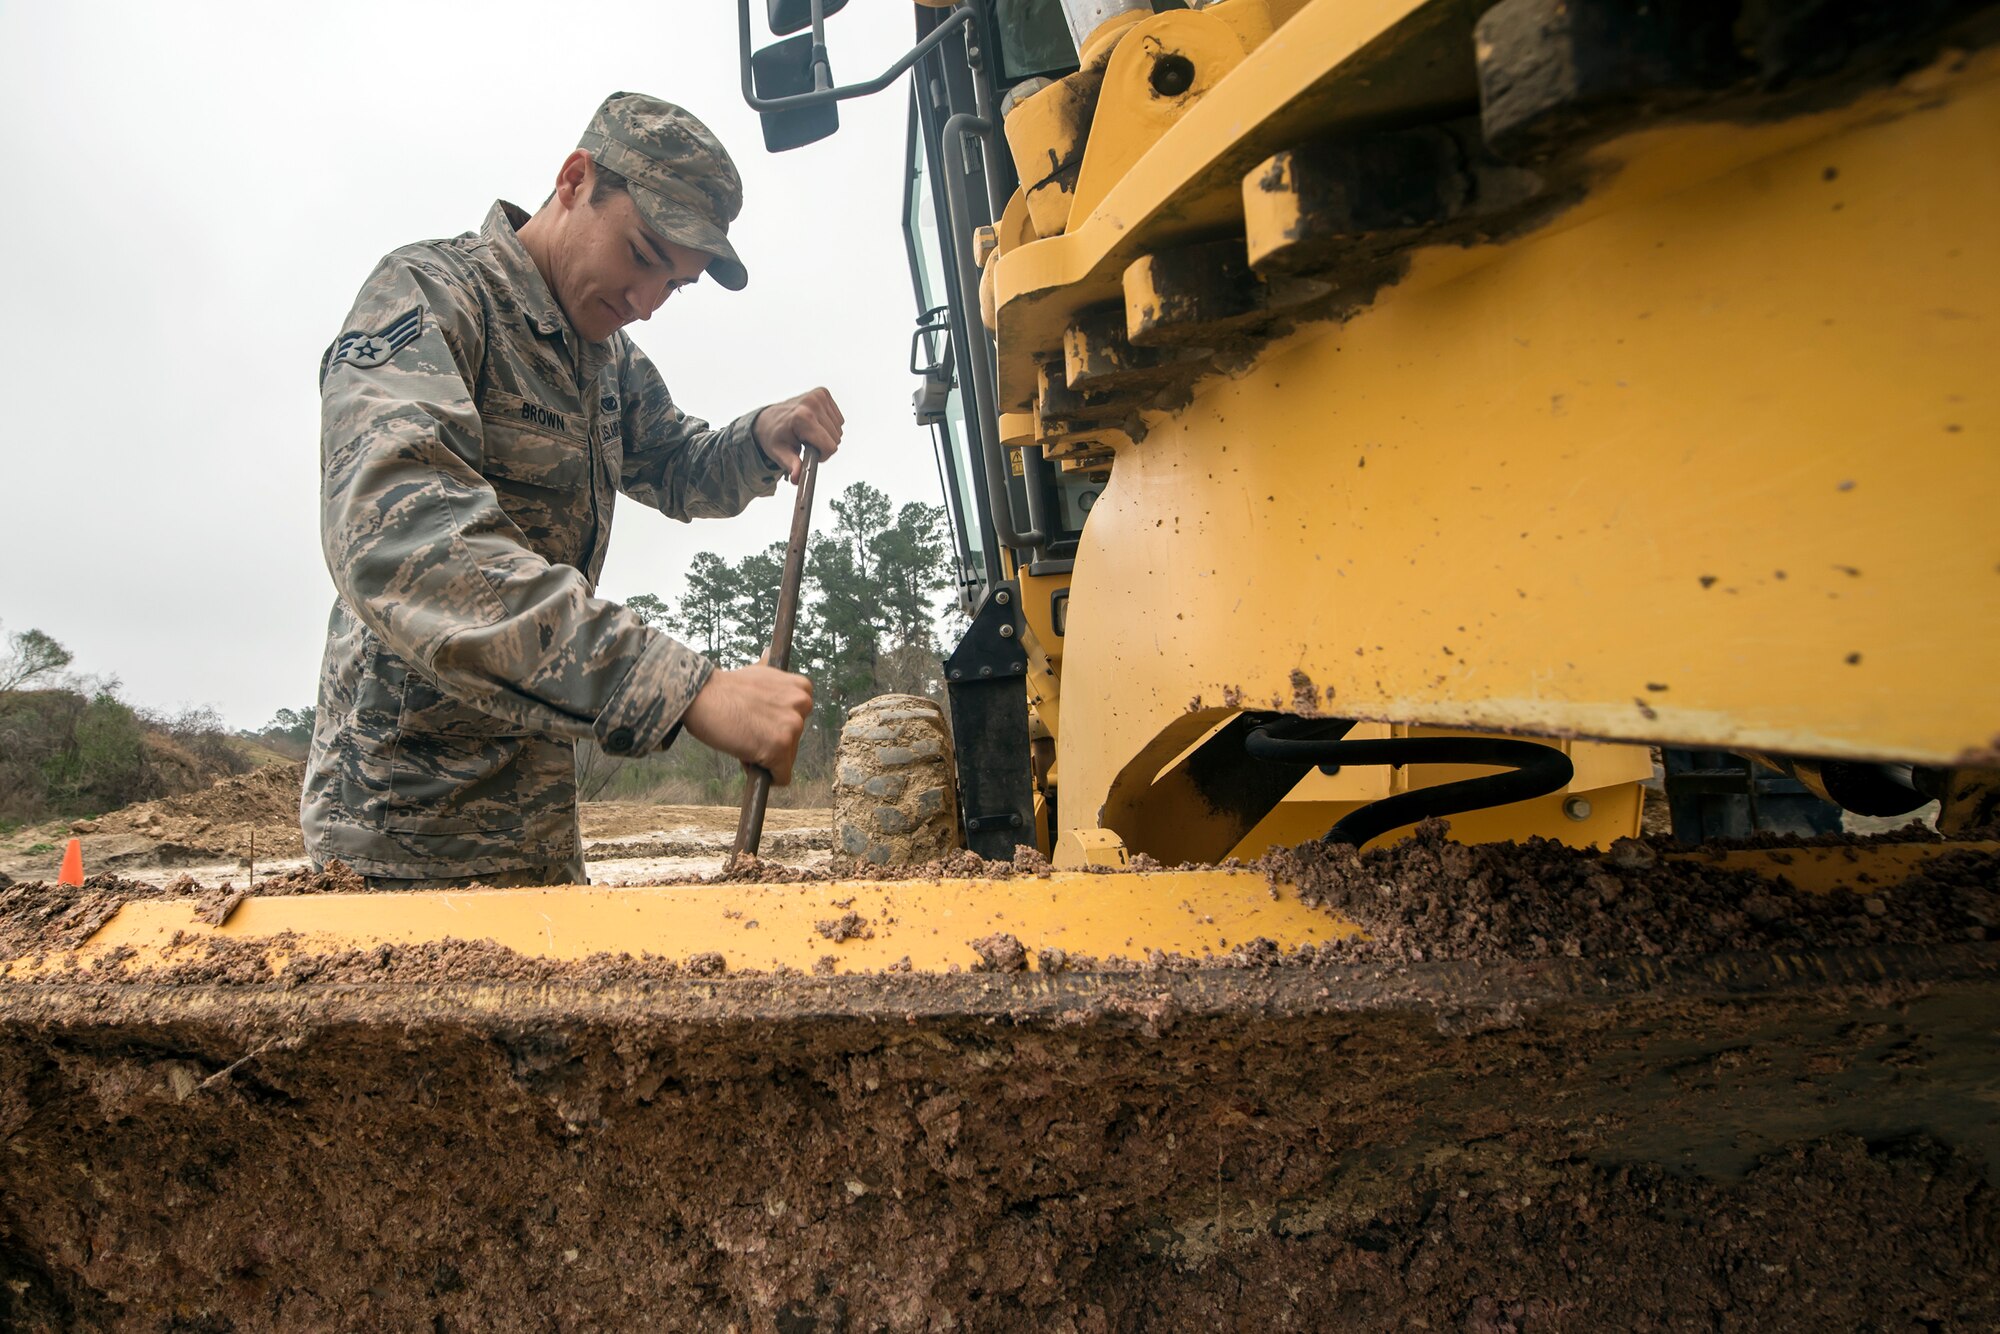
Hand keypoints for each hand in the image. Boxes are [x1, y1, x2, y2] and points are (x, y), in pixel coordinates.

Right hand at [680, 664, 814, 784]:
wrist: (700, 695)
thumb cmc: (724, 688)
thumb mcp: (757, 674)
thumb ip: (773, 679)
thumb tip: (769, 652)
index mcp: (801, 688)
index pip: (798, 721)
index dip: (775, 725)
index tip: (756, 719)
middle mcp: (802, 704)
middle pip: (794, 742)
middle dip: (770, 742)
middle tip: (745, 729)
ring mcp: (792, 726)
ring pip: (786, 760)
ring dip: (764, 757)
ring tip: (742, 738)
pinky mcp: (780, 748)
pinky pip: (781, 777)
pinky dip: (766, 777)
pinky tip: (747, 758)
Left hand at [752, 387, 843, 482]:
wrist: (768, 419)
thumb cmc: (774, 437)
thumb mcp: (780, 453)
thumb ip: (792, 465)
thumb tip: (797, 479)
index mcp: (802, 417)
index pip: (830, 445)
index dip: (823, 455)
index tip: (809, 452)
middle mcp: (812, 403)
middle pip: (836, 438)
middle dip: (824, 445)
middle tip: (806, 442)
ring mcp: (818, 395)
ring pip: (839, 429)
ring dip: (827, 435)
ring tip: (809, 433)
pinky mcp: (822, 393)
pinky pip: (838, 419)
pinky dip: (829, 425)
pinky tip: (815, 424)